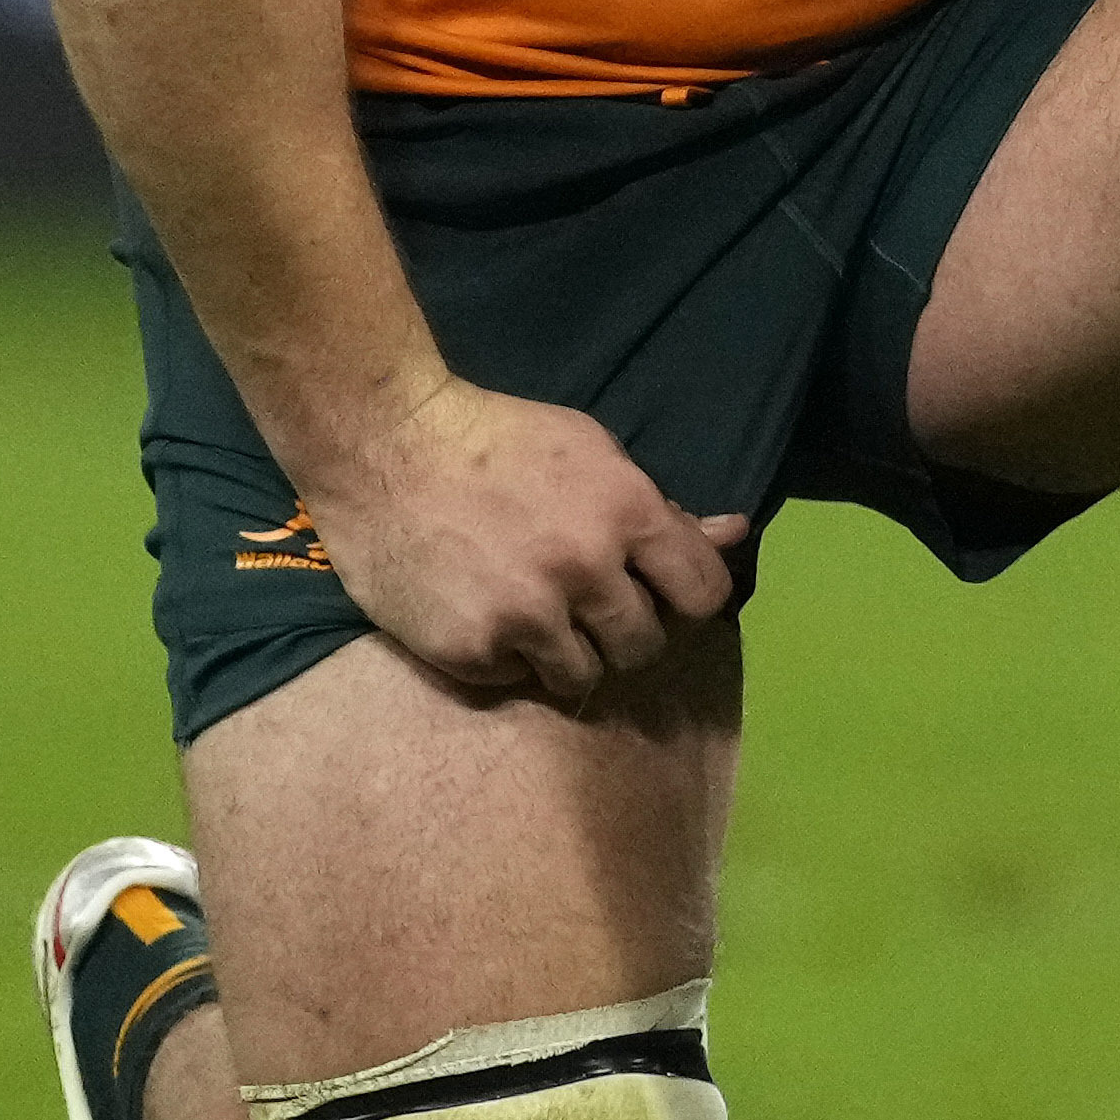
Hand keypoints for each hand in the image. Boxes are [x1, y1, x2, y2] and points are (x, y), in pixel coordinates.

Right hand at [320, 376, 748, 712]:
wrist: (384, 445)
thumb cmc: (496, 440)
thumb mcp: (591, 452)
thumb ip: (660, 508)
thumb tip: (735, 532)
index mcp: (627, 513)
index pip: (704, 594)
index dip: (684, 598)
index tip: (656, 594)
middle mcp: (586, 570)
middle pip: (645, 645)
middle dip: (621, 630)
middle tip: (582, 605)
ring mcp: (528, 615)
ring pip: (584, 677)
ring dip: (566, 654)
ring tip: (530, 614)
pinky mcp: (474, 649)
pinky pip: (517, 679)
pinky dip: (506, 657)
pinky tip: (481, 613)